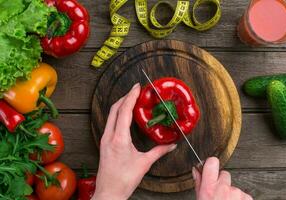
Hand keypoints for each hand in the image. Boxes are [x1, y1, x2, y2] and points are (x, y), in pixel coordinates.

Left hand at [92, 83, 176, 199]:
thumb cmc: (123, 180)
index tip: (137, 87)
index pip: (124, 111)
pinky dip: (118, 114)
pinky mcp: (104, 143)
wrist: (109, 193)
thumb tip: (171, 145)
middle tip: (136, 90)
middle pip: (114, 109)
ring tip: (131, 99)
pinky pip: (110, 122)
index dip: (131, 96)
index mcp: (119, 139)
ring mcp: (105, 139)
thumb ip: (159, 152)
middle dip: (125, 97)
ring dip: (120, 104)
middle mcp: (109, 136)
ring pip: (111, 115)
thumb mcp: (144, 164)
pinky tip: (125, 115)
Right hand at [193, 157, 252, 199]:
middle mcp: (223, 188)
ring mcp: (237, 193)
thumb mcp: (200, 199)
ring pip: (234, 186)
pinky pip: (243, 194)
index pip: (212, 162)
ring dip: (231, 193)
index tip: (210, 168)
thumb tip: (196, 170)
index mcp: (209, 187)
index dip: (211, 164)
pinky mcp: (247, 198)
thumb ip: (199, 183)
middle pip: (225, 174)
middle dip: (222, 182)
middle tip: (219, 194)